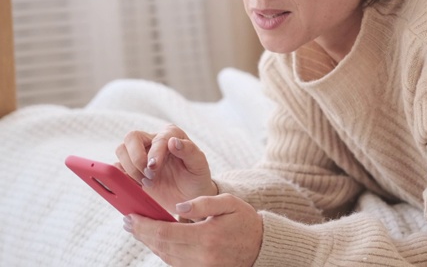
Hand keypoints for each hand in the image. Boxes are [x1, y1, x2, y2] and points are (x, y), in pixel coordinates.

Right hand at [115, 124, 217, 212]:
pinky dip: (120, 176)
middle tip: (149, 175)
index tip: (154, 167)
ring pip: (121, 151)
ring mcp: (140, 155)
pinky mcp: (131, 170)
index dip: (154, 152)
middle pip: (132, 138)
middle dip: (137, 158)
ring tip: (147, 182)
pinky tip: (136, 186)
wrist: (189, 197)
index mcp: (171, 135)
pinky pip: (116, 168)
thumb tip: (173, 141)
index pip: (157, 138)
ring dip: (130, 168)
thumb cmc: (196, 177)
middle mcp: (153, 141)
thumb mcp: (199, 165)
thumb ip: (189, 151)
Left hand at [124, 194, 262, 266]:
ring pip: (165, 257)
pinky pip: (175, 263)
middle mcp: (201, 256)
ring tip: (139, 230)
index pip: (165, 232)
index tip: (131, 216)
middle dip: (142, 233)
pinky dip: (163, 251)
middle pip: (161, 246)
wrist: (262, 247)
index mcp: (207, 236)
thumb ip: (204, 202)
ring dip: (150, 243)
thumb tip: (178, 206)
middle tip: (128, 222)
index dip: (144, 225)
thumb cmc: (245, 221)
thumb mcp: (230, 203)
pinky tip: (157, 240)